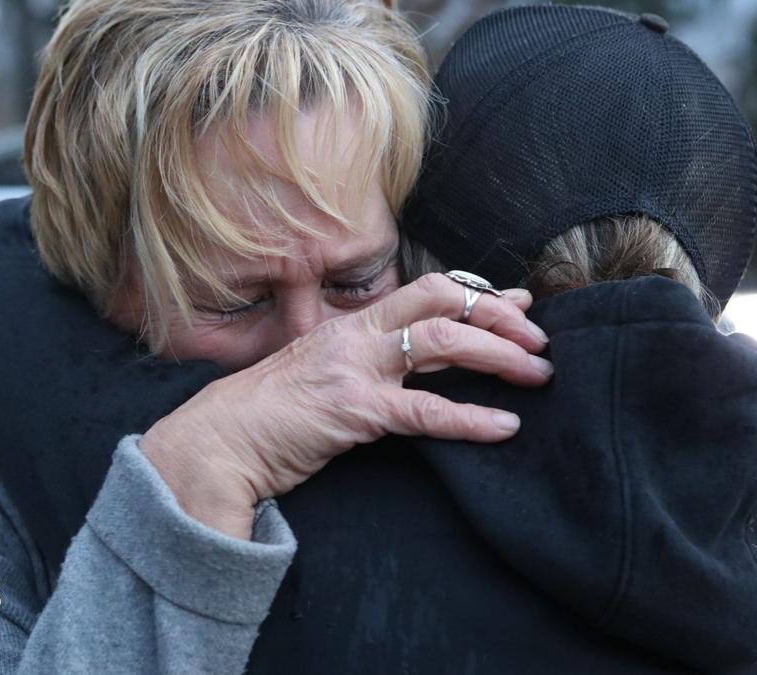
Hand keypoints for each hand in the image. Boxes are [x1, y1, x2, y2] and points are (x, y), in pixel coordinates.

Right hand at [140, 273, 552, 537]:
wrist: (217, 443)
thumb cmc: (263, 413)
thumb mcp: (310, 366)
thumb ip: (352, 354)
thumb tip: (396, 359)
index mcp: (348, 324)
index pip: (425, 291)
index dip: (477, 294)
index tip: (518, 303)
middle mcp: (356, 336)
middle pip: (443, 303)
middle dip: (499, 315)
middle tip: (539, 338)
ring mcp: (355, 370)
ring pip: (444, 345)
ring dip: (500, 356)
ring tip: (538, 374)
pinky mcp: (354, 412)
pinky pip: (426, 413)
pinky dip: (471, 419)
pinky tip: (505, 426)